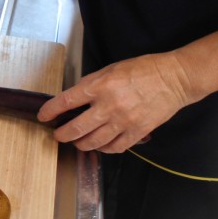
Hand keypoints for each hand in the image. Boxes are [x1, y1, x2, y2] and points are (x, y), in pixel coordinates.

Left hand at [37, 53, 193, 152]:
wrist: (174, 78)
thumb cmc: (142, 70)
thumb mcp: (110, 69)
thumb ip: (91, 85)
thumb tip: (74, 100)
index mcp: (99, 85)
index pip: (66, 101)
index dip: (50, 111)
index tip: (43, 116)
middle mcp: (108, 105)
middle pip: (76, 129)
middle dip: (62, 134)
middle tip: (58, 135)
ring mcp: (123, 121)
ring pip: (93, 142)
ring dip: (80, 144)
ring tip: (76, 142)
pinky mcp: (137, 132)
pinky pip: (114, 148)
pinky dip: (103, 149)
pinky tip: (99, 145)